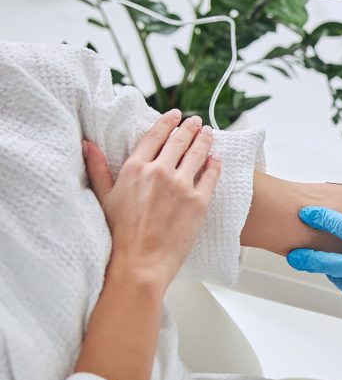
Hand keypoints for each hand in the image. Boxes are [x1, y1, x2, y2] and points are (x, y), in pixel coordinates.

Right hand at [83, 110, 220, 288]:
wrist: (139, 263)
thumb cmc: (118, 235)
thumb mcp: (103, 197)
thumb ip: (98, 168)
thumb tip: (87, 144)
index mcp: (135, 168)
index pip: (155, 136)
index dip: (167, 123)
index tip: (175, 115)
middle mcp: (159, 172)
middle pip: (179, 141)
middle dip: (189, 128)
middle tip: (196, 121)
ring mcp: (181, 186)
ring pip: (197, 154)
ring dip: (204, 140)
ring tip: (208, 133)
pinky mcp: (199, 202)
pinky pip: (211, 176)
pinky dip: (215, 164)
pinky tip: (217, 158)